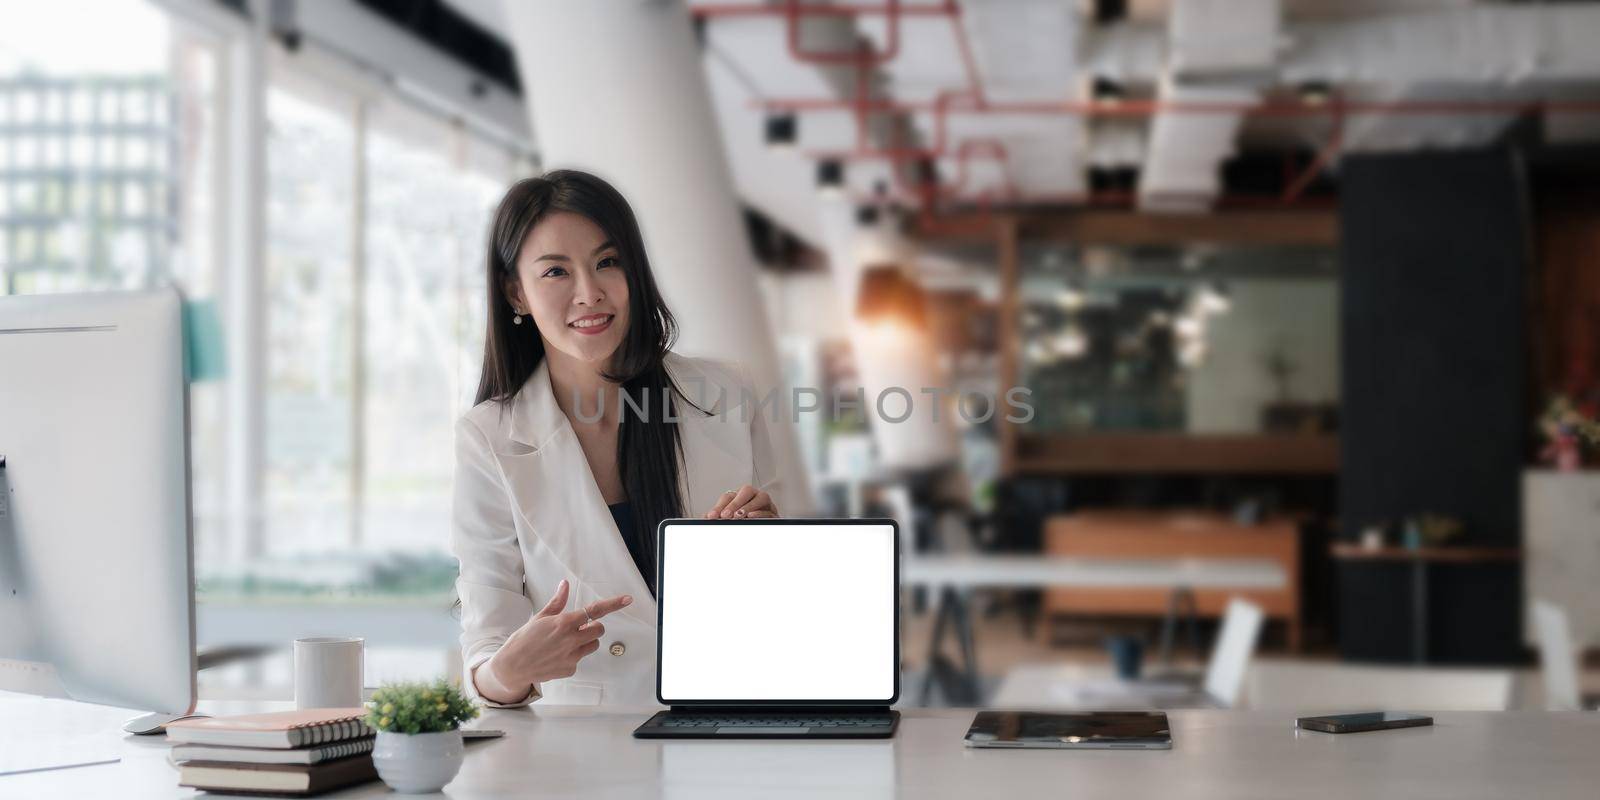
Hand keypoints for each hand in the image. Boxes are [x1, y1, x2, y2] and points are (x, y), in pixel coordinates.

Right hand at [480, 580, 630, 698]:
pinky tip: (557, 656)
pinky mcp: (570, 669)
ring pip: (592, 645)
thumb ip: (557, 602)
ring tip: (566, 642)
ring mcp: (572, 656)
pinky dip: (573, 656)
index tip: (627, 599)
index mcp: (564, 623)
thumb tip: (565, 584)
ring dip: (585, 641)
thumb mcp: (539, 617)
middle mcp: (571, 639)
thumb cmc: (524, 639)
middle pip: (599, 630)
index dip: (613, 604)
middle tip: (580, 628)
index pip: (594, 611)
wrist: (512, 666)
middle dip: (594, 627)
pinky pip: (580, 659)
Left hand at [704, 484, 778, 518]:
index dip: (719, 506)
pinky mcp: (774, 513)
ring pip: (761, 498)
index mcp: (740, 496)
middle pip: (746, 491)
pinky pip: (770, 510)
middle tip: (726, 515)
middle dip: (735, 503)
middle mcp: (754, 496)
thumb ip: (718, 516)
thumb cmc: (745, 520)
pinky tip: (751, 517)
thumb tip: (704, 518)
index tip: (712, 516)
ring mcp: (766, 503)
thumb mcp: (729, 518)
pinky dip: (760, 513)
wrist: (765, 528)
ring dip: (748, 506)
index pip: (728, 496)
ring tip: (738, 516)